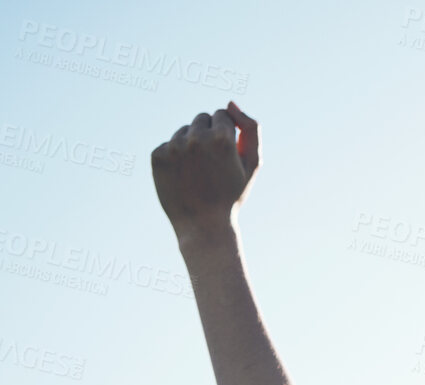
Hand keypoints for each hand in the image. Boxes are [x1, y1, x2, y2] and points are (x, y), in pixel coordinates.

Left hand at [151, 102, 259, 247]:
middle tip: (213, 164)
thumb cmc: (232, 195)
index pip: (222, 114)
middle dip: (208, 134)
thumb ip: (251, 129)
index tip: (227, 154)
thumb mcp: (252, 164)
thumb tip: (230, 103)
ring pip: (184, 130)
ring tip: (198, 172)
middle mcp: (197, 138)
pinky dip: (176, 157)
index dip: (226, 134)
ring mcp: (174, 146)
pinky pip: (168, 144)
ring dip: (191, 145)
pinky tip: (184, 176)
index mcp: (223, 139)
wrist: (204, 226)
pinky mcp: (157, 155)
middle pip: (202, 118)